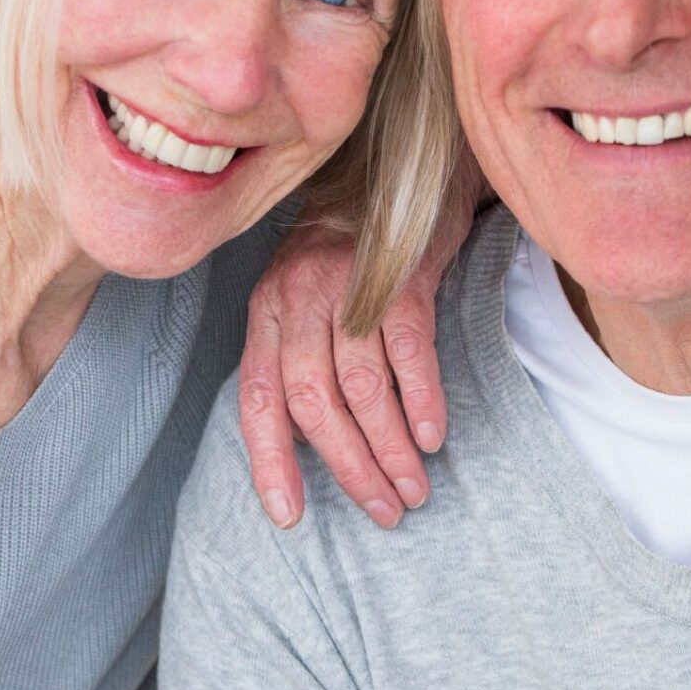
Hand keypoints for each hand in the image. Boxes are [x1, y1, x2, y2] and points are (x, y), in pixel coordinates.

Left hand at [239, 221, 448, 530]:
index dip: (269, 461)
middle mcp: (298, 298)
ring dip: (388, 447)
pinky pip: (406, 349)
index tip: (289, 515)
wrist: (402, 174)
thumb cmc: (350, 251)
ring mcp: (347, 285)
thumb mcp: (304, 298)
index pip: (258, 398)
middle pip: (311, 401)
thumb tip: (304, 443)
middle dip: (348, 466)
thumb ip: (297, 357)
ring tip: (412, 488)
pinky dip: (420, 398)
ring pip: (360, 385)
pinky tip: (431, 436)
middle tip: (383, 509)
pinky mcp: (400, 276)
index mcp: (267, 311)